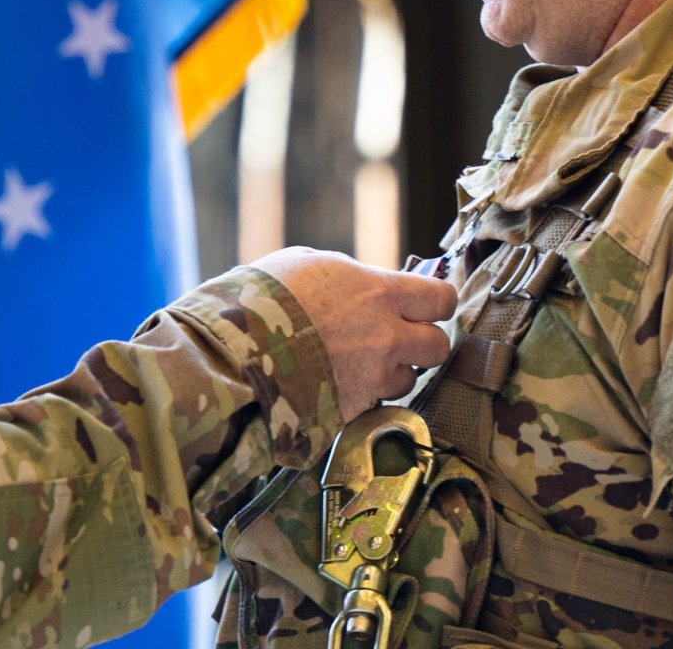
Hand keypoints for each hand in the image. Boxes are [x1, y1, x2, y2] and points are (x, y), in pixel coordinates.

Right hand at [251, 247, 456, 418]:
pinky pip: (372, 403)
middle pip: (438, 347)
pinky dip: (360, 395)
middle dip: (422, 342)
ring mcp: (371, 378)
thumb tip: (362, 284)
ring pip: (408, 380)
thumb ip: (349, 276)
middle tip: (397, 337)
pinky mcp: (352, 409)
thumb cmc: (261, 296)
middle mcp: (386, 337)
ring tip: (357, 363)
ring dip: (391, 372)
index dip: (435, 303)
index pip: (441, 299)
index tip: (423, 304)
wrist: (232, 349)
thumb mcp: (306, 263)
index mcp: (379, 292)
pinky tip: (333, 382)